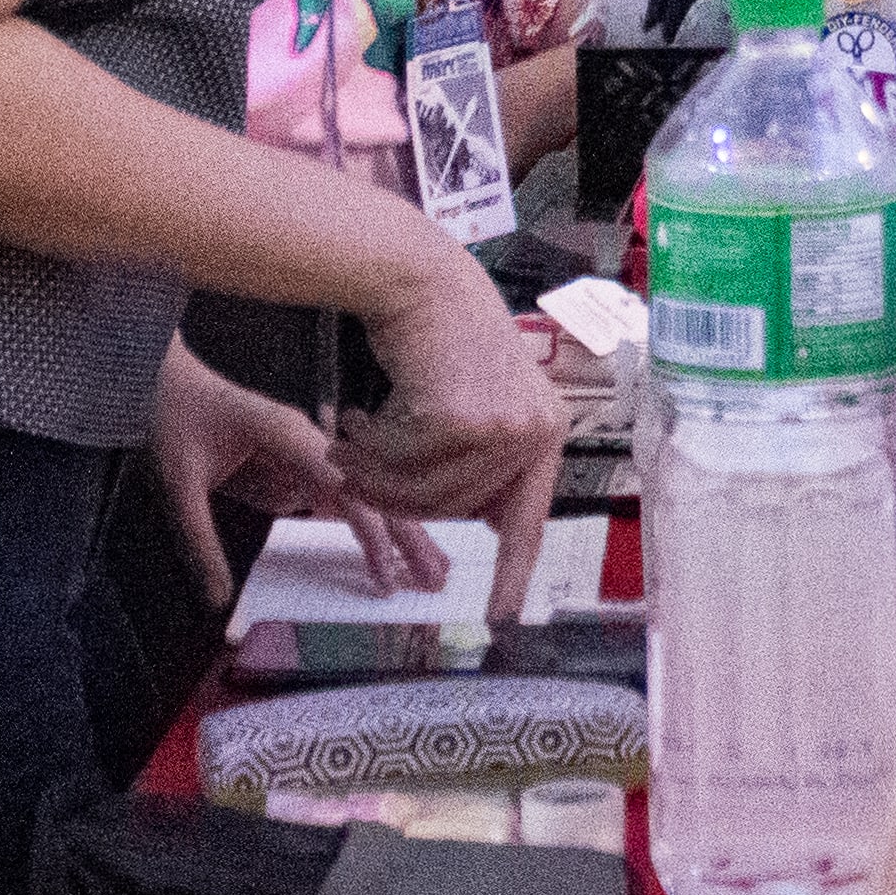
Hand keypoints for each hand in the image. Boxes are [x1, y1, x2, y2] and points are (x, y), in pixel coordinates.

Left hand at [145, 338, 417, 607]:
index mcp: (289, 434)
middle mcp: (311, 442)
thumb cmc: (177, 417)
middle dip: (407, 533)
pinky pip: (343, 501)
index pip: (342, 486)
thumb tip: (217, 600)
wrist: (167, 379)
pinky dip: (371, 528)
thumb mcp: (179, 483)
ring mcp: (310, 455)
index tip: (385, 572)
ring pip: (366, 498)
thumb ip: (199, 541)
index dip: (368, 530)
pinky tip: (391, 557)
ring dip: (400, 533)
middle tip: (436, 578)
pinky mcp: (300, 467)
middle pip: (371, 491)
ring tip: (428, 573)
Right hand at [339, 250, 568, 617]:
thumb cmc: (443, 336)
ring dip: (376, 476)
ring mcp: (501, 426)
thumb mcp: (483, 399)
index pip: (529, 518)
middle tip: (357, 473)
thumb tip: (488, 521)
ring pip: (425, 493)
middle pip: (454, 509)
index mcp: (545, 431)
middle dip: (398, 498)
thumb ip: (487, 458)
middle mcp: (534, 430)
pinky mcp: (461, 418)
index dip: (510, 571)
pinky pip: (401, 466)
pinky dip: (368, 451)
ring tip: (350, 448)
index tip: (499, 616)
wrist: (421, 278)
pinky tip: (354, 423)